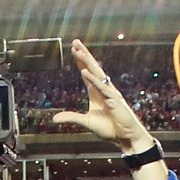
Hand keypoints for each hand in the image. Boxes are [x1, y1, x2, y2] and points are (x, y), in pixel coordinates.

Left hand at [50, 39, 156, 154]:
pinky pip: (101, 87)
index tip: (74, 51)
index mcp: (97, 93)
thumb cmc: (110, 129)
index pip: (87, 73)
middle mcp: (103, 89)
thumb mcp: (86, 122)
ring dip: (86, 62)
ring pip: (96, 73)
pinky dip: (92, 79)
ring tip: (77, 51)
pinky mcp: (114, 100)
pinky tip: (84, 72)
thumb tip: (54, 119)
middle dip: (83, 55)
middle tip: (75, 42)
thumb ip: (71, 118)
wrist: (126, 137)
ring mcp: (109, 93)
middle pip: (92, 68)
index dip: (80, 62)